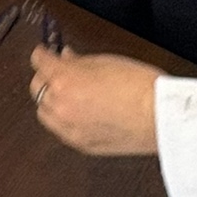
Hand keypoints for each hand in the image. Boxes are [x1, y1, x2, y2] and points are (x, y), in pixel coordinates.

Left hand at [28, 42, 161, 155]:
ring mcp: (68, 128)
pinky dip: (63, 120)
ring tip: (68, 93)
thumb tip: (67, 58)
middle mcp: (60, 105)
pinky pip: (60, 130)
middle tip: (59, 70)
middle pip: (37, 87)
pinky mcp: (80, 144)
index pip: (39, 61)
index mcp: (64, 80)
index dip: (42, 53)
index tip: (45, 51)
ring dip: (51, 100)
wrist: (160, 117)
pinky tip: (78, 113)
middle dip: (46, 77)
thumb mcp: (106, 61)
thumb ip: (79, 61)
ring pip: (45, 112)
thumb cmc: (140, 87)